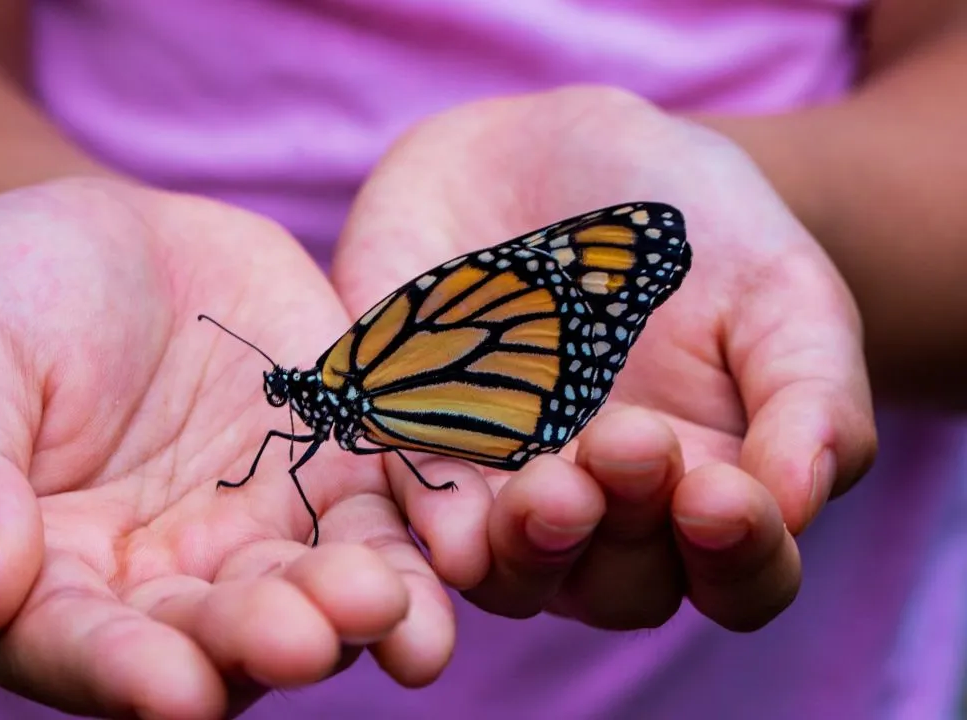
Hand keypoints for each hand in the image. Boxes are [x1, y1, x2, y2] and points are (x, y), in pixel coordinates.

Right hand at [0, 178, 453, 718]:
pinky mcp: (335, 476)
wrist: (110, 240)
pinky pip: (386, 519)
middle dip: (260, 643)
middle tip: (304, 638)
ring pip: (314, 595)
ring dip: (357, 614)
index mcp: (50, 582)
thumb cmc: (4, 299)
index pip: (80, 649)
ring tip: (392, 608)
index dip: (122, 674)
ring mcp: (259, 535)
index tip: (172, 691)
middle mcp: (164, 584)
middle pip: (215, 639)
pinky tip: (460, 547)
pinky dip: (422, 539)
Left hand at [332, 87, 877, 630]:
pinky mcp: (410, 445)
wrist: (557, 150)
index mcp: (707, 491)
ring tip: (546, 489)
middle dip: (624, 533)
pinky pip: (409, 506)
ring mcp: (502, 489)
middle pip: (618, 587)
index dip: (739, 556)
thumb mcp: (780, 289)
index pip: (740, 577)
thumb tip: (799, 502)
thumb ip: (810, 394)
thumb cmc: (694, 228)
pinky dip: (429, 518)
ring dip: (528, 548)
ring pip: (510, 572)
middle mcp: (603, 515)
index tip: (722, 495)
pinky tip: (448, 517)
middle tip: (626, 443)